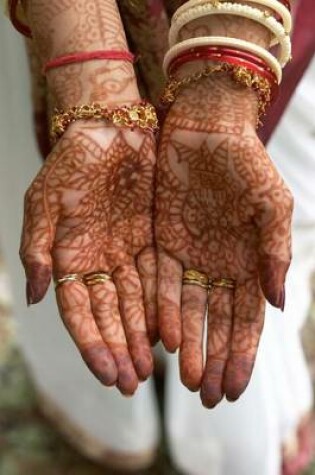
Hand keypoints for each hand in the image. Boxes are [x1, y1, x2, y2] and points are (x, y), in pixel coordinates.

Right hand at [20, 122, 157, 394]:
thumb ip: (38, 250)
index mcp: (68, 258)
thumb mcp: (45, 203)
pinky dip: (162, 306)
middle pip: (109, 315)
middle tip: (133, 383)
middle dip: (119, 349)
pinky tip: (169, 332)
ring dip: (141, 336)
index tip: (109, 374)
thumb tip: (39, 297)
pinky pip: (157, 279)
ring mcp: (125, 252)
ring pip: (135, 304)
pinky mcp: (151, 239)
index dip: (93, 344)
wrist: (109, 128)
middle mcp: (97, 262)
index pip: (78, 312)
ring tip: (152, 368)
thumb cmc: (72, 162)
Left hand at [155, 76, 292, 406]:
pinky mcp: (163, 243)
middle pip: (218, 324)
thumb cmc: (245, 162)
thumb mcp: (270, 206)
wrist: (206, 128)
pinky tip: (165, 340)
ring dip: (191, 346)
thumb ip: (274, 253)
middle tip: (208, 398)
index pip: (248, 319)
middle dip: (215, 360)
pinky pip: (163, 285)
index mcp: (251, 261)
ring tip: (186, 380)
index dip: (243, 355)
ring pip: (190, 312)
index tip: (236, 389)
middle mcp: (221, 266)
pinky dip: (165, 313)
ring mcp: (191, 257)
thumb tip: (278, 303)